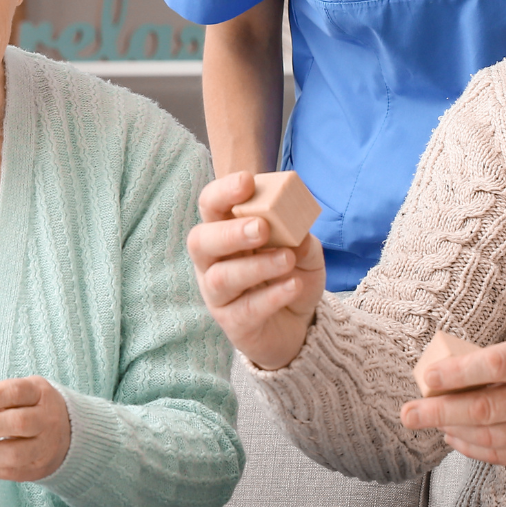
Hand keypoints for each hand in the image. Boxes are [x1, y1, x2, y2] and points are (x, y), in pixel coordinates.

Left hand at [0, 375, 71, 481]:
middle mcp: (48, 419)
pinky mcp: (38, 469)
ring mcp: (46, 447)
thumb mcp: (23, 392)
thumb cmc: (32, 406)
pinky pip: (9, 472)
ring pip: (13, 454)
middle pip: (16, 423)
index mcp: (41, 393)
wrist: (69, 432)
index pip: (13, 392)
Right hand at [187, 171, 324, 369]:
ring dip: (256, 266)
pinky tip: (293, 285)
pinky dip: (271, 295)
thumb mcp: (305, 252)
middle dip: (229, 232)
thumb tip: (297, 232)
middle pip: (200, 241)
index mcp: (226, 232)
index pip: (211, 206)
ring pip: (221, 278)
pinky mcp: (233, 324)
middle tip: (261, 227)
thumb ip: (301, 239)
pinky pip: (245, 309)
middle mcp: (213, 262)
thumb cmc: (291, 275)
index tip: (247, 181)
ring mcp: (219, 295)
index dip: (223, 192)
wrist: (299, 325)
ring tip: (287, 259)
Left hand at [400, 337, 505, 470]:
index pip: (497, 364)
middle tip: (407, 413)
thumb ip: (501, 364)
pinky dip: (472, 447)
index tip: (427, 376)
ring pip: (489, 435)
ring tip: (427, 422)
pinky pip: (502, 455)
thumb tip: (444, 377)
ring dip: (452, 430)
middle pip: (486, 408)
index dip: (459, 371)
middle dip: (439, 411)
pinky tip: (454, 437)